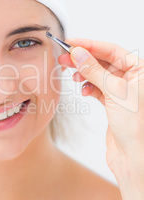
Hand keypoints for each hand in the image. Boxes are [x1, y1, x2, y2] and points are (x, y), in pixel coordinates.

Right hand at [58, 38, 143, 174]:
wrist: (135, 156)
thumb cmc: (136, 125)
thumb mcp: (115, 91)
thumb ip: (94, 70)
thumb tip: (78, 53)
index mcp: (140, 71)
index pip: (112, 50)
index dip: (90, 45)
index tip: (71, 43)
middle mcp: (132, 79)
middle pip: (103, 61)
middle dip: (83, 59)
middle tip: (64, 58)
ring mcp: (122, 92)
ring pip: (98, 74)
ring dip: (84, 73)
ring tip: (72, 76)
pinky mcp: (113, 104)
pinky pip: (96, 88)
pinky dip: (87, 87)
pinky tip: (82, 90)